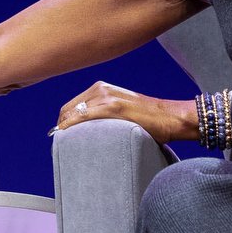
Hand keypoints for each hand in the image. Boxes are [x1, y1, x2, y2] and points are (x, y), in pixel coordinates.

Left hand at [52, 81, 194, 143]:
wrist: (171, 117)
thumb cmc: (150, 118)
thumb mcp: (122, 107)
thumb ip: (105, 112)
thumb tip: (89, 129)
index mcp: (101, 88)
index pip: (72, 105)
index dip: (63, 121)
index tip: (60, 134)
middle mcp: (100, 89)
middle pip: (68, 109)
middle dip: (60, 126)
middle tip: (60, 142)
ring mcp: (106, 97)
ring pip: (73, 114)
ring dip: (65, 129)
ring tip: (63, 144)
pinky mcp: (113, 107)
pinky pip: (83, 117)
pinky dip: (72, 127)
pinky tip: (68, 137)